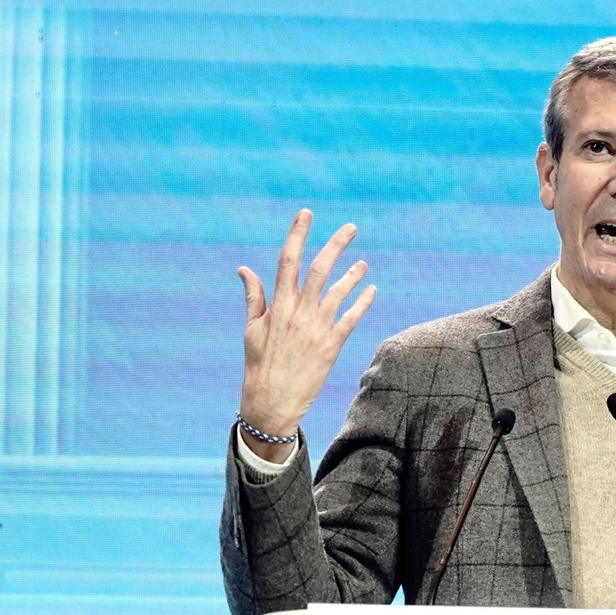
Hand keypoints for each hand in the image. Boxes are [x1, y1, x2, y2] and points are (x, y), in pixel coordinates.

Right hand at [237, 209, 376, 461]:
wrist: (272, 401)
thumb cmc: (259, 363)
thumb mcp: (252, 328)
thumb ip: (254, 296)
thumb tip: (245, 268)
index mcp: (278, 305)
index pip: (289, 260)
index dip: (298, 234)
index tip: (306, 214)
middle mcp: (300, 312)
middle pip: (321, 269)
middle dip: (336, 245)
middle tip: (351, 227)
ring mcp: (318, 328)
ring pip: (340, 291)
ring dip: (353, 274)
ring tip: (363, 263)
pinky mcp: (332, 345)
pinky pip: (352, 318)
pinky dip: (363, 302)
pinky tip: (371, 289)